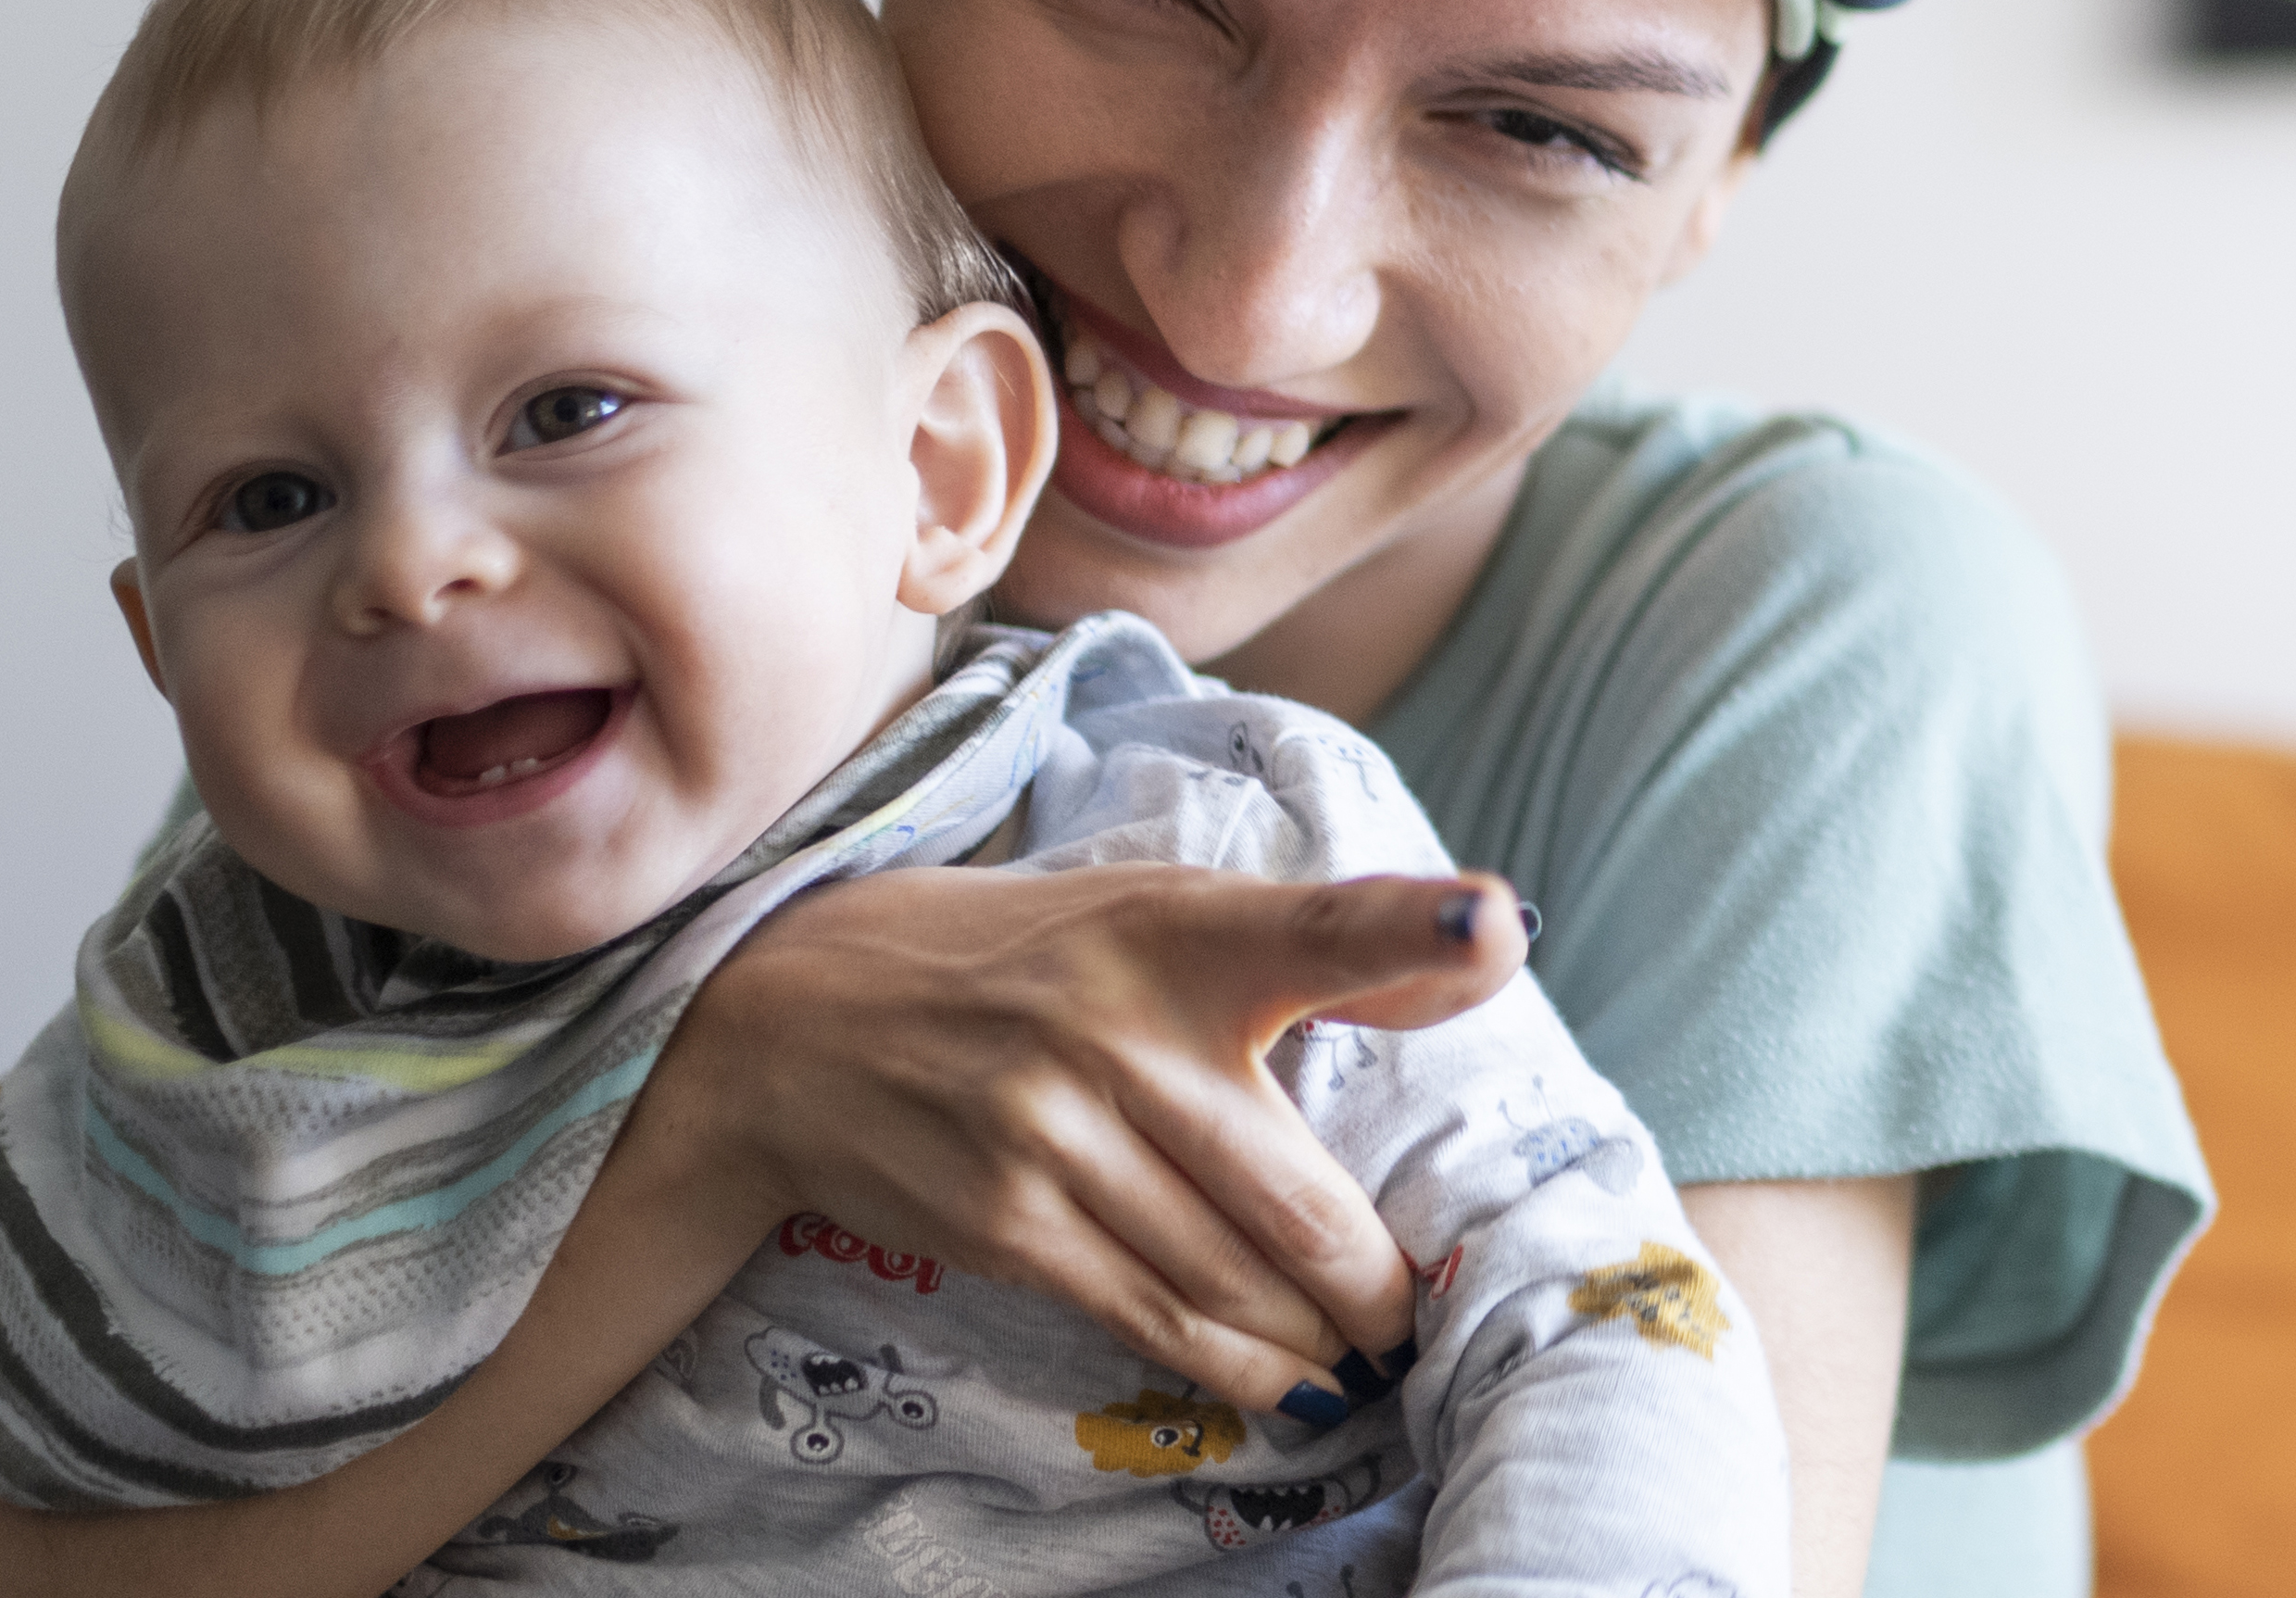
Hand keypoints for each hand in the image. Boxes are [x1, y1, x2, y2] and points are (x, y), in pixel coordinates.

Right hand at [641, 861, 1529, 1411]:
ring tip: (1369, 1361)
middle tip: (1426, 1317)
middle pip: (1302, 1200)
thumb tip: (1490, 953)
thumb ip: (1309, 941)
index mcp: (1174, 926)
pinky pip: (1159, 1318)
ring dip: (1322, 1343)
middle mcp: (1118, 1027)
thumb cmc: (1020, 958)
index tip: (1497, 924)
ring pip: (1241, 1280)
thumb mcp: (1151, 910)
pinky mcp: (1008, 1219)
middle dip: (1380, 1287)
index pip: (1313, 922)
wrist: (799, 1020)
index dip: (1410, 923)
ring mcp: (1055, 1132)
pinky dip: (1243, 1367)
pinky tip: (1292, 1386)